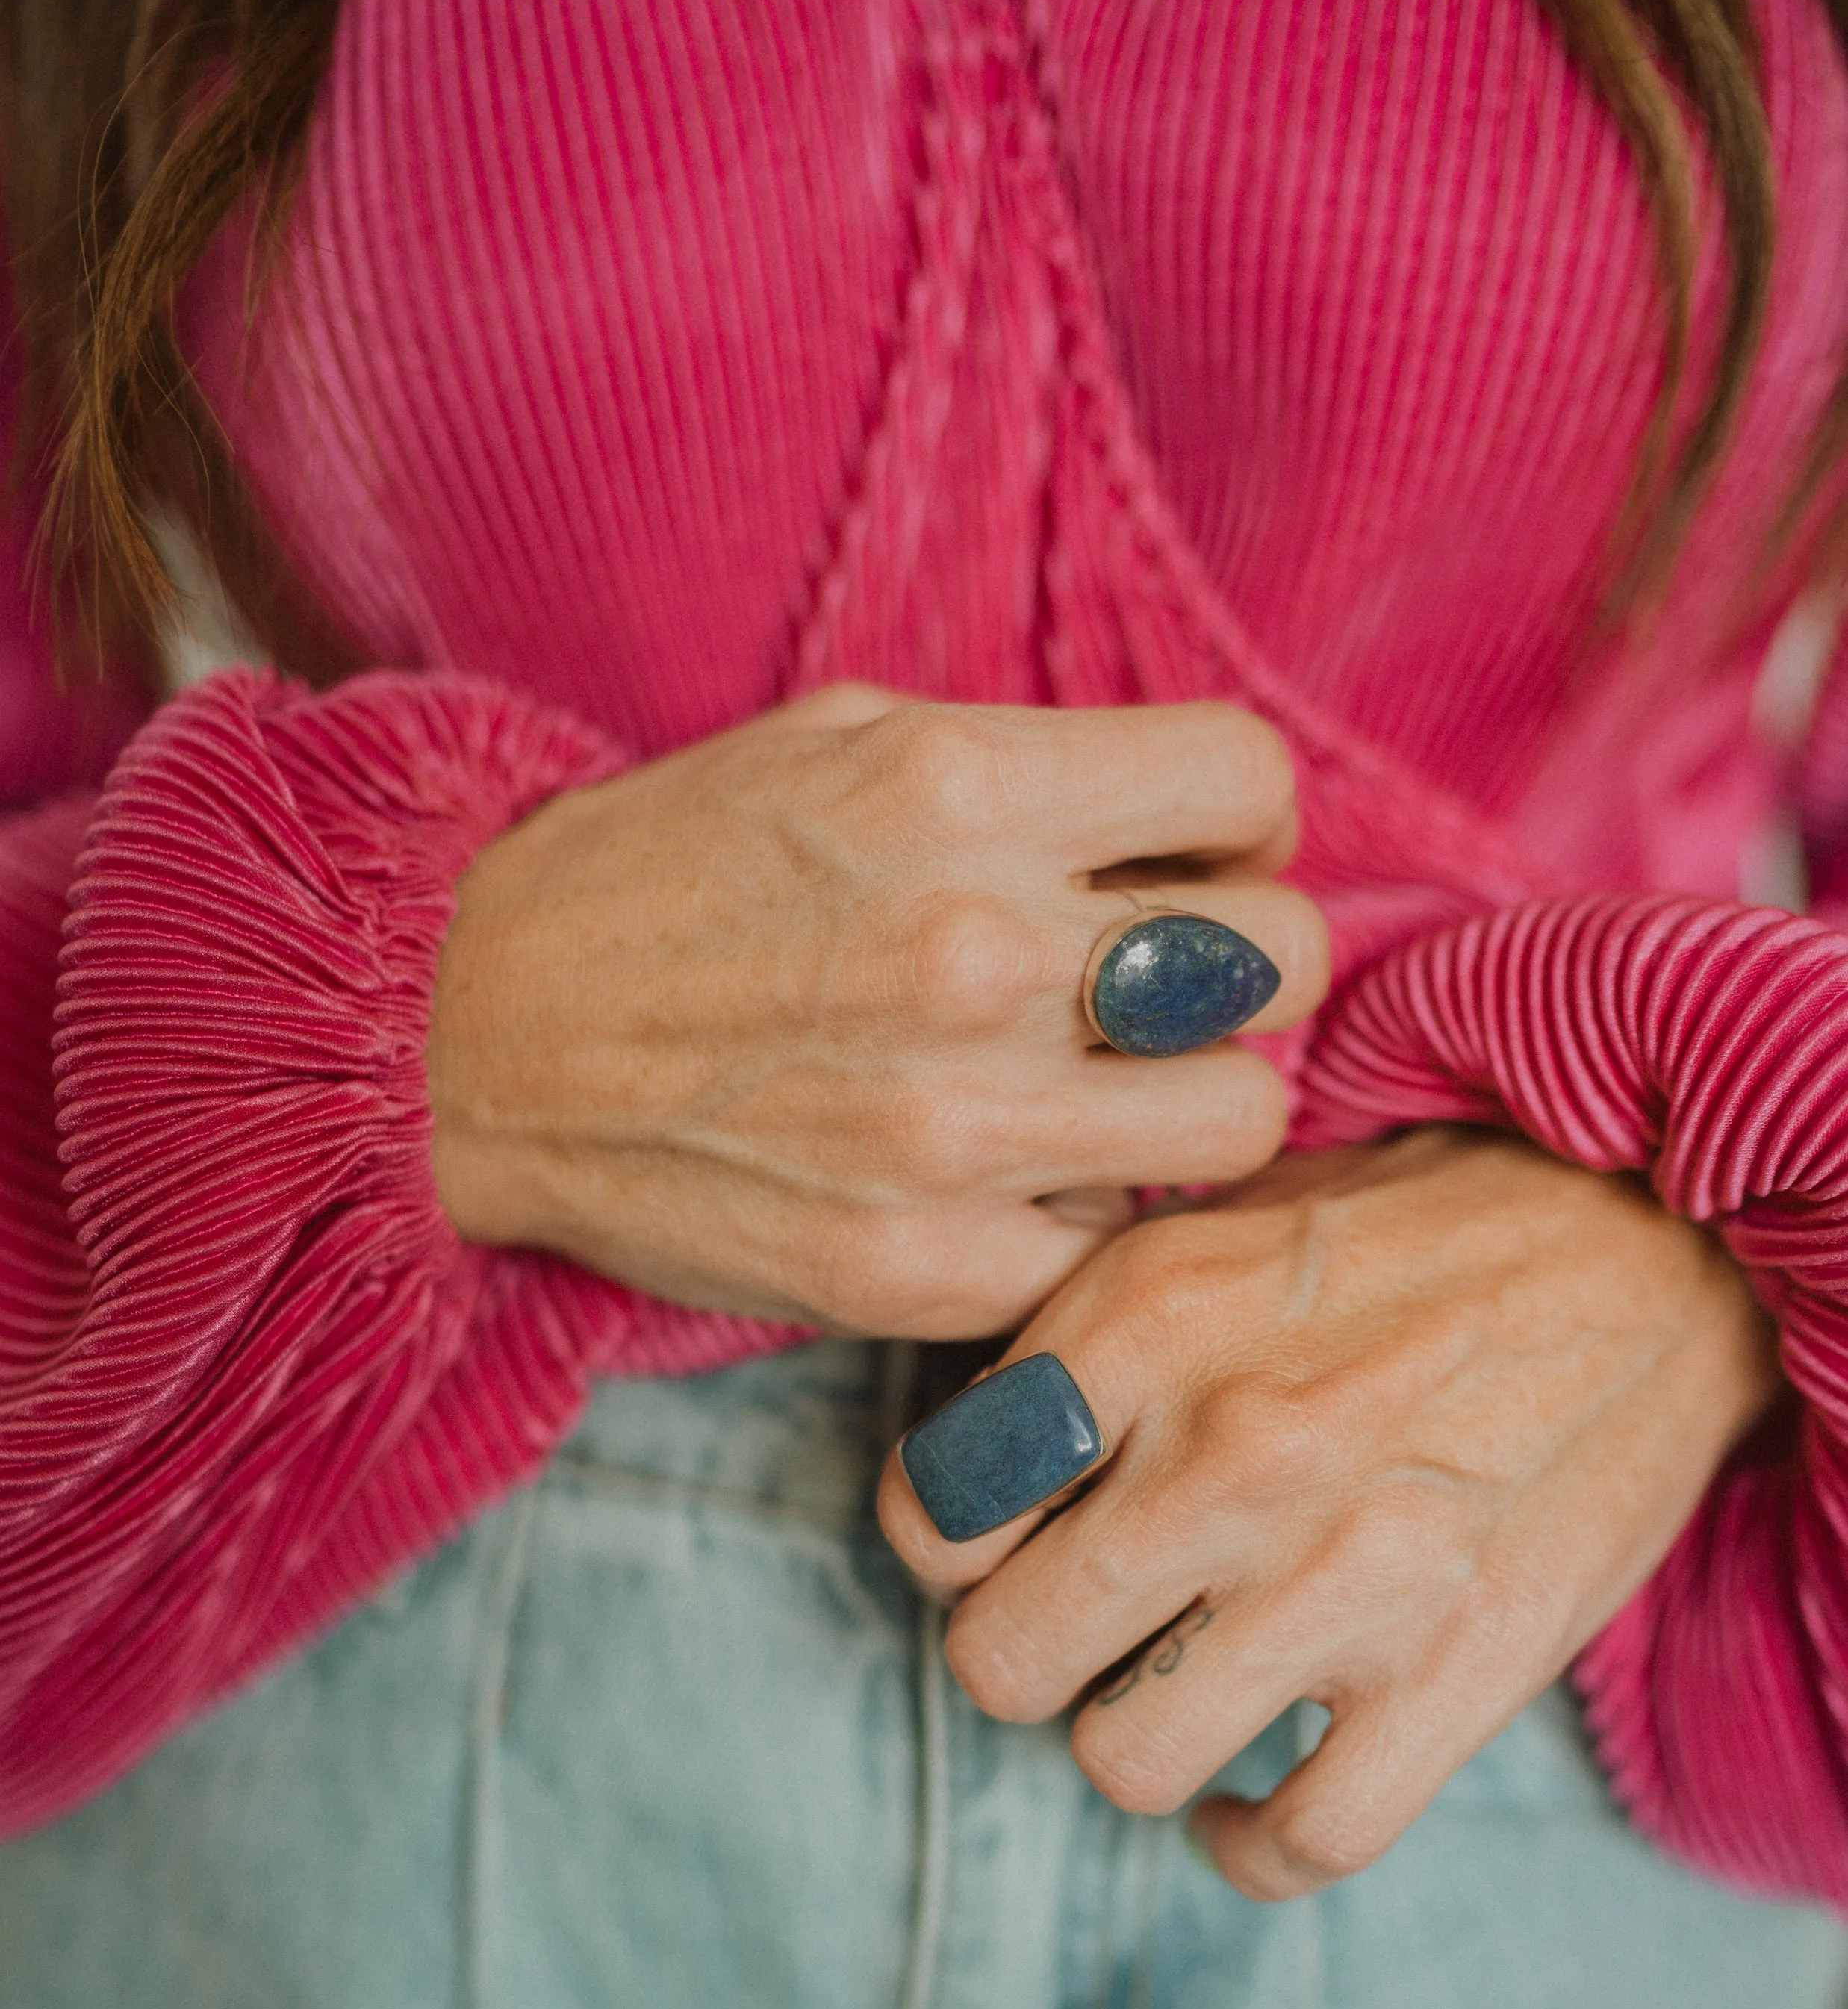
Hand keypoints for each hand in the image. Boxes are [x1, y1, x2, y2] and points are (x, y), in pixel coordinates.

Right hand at [428, 687, 1325, 1335]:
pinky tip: (1004, 1175)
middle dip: (1239, 965)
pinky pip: (1113, 1240)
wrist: (470, 1041)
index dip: (1243, 822)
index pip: (1250, 781)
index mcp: (961, 786)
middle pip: (1284, 959)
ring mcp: (954, 1127)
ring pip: (1241, 1118)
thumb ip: (1034, 772)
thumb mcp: (841, 740)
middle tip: (1163, 984)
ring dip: (1187, 1101)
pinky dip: (1078, 1211)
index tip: (1197, 857)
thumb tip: (1201, 837)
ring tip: (1099, 1088)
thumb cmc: (668, 875)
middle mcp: (977, 950)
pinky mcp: (922, 1268)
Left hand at [877, 1128, 1782, 1890]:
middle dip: (1023, 1651)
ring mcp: (1349, 1576)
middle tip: (1078, 1617)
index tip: (1000, 1537)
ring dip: (1134, 1739)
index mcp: (1150, 1319)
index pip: (935, 1507)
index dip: (948, 1542)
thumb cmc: (1410, 1237)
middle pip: (1003, 1658)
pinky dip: (1249, 1840)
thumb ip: (1078, 1338)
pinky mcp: (1459, 1674)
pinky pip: (1298, 1840)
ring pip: (1123, 1765)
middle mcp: (1233, 1451)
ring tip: (1172, 1683)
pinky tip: (1244, 1795)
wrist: (1648, 1255)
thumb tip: (963, 1454)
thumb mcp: (1213, 1226)